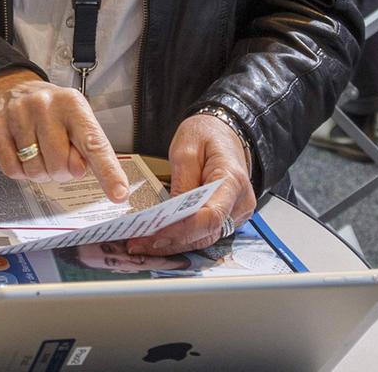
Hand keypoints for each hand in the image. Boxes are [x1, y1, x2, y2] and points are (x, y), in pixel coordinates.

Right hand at [0, 69, 129, 201]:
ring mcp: (18, 114)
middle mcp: (45, 106)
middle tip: (56, 156)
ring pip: (35, 170)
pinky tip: (22, 153)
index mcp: (73, 106)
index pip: (94, 144)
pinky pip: (13, 170)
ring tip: (38, 152)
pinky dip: (20, 171)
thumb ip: (85, 150)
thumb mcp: (76, 123)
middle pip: (60, 165)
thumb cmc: (53, 113)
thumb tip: (77, 170)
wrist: (14, 88)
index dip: (108, 172)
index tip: (119, 194)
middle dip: (60, 171)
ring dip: (40, 172)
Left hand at [126, 113, 258, 256]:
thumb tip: (170, 214)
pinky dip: (180, 238)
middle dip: (171, 242)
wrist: (224, 132)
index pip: (211, 216)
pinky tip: (157, 239)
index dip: (182, 229)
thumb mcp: (186, 149)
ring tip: (141, 244)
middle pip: (206, 233)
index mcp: (232, 181)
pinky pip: (203, 234)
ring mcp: (236, 213)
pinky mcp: (226, 219)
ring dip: (173, 244)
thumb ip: (181, 182)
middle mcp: (240, 203)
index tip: (154, 233)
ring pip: (204, 239)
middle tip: (137, 244)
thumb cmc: (207, 135)